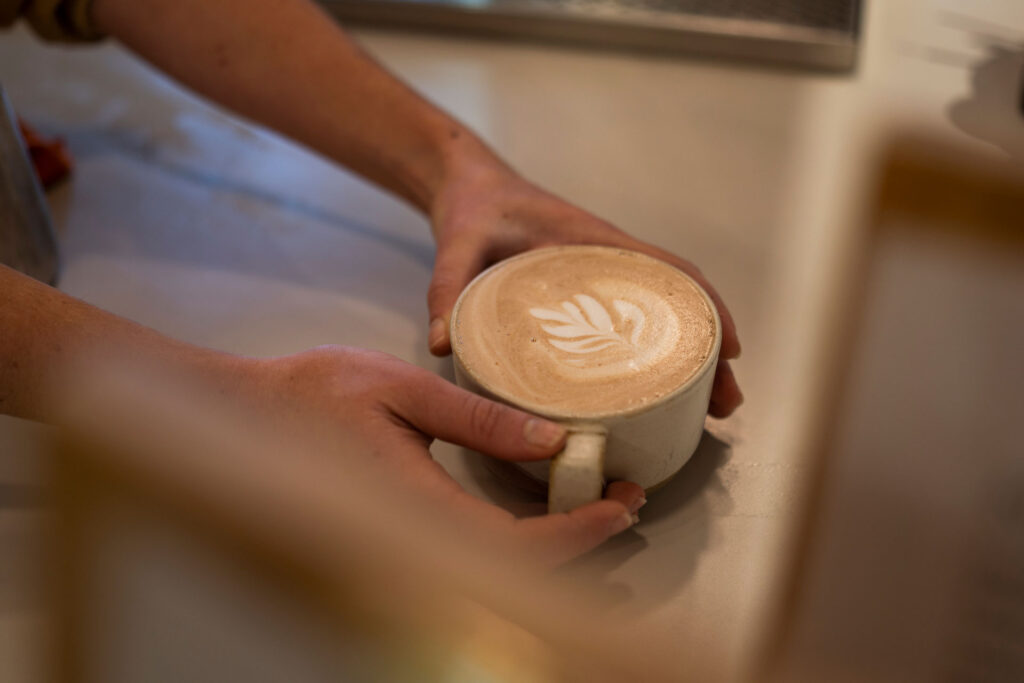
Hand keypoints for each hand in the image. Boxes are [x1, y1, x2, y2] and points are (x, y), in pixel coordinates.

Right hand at [256, 346, 646, 565]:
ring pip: (497, 576)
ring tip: (599, 503)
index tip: (620, 501)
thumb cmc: (313, 397)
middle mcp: (413, 544)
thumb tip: (551, 439)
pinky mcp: (402, 540)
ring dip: (556, 549)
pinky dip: (520, 545)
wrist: (247, 421)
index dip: (578, 533)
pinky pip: (472, 559)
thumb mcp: (402, 390)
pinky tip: (542, 510)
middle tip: (625, 500)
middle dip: (581, 545)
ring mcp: (404, 549)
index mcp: (416, 507)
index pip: (516, 548)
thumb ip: (477, 418)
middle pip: (517, 577)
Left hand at [426, 165, 742, 417]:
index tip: (730, 348)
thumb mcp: (459, 245)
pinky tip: (658, 386)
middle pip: (680, 302)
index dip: (706, 307)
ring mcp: (603, 275)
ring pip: (664, 315)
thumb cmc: (475, 208)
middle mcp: (609, 258)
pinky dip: (659, 349)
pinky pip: (637, 317)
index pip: (668, 270)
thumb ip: (447, 288)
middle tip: (725, 404)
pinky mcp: (589, 290)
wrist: (469, 187)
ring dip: (691, 357)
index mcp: (592, 241)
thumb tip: (443, 345)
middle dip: (710, 352)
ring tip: (708, 407)